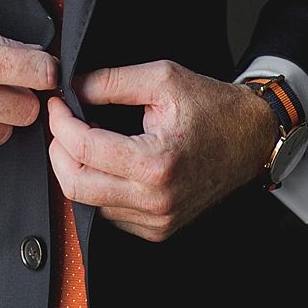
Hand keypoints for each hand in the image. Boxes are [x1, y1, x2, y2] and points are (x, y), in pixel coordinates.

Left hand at [47, 59, 278, 241]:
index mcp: (155, 163)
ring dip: (77, 167)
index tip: (57, 102)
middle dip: (59, 149)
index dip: (60, 122)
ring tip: (85, 135)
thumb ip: (110, 81)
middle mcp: (155, 202)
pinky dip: (98, 185)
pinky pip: (109, 212)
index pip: (84, 149)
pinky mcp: (157, 229)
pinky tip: (106, 159)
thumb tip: (72, 88)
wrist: (250, 138)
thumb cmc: (211, 106)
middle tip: (62, 120)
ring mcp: (157, 221)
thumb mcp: (161, 78)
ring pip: (89, 201)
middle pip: (76, 185)